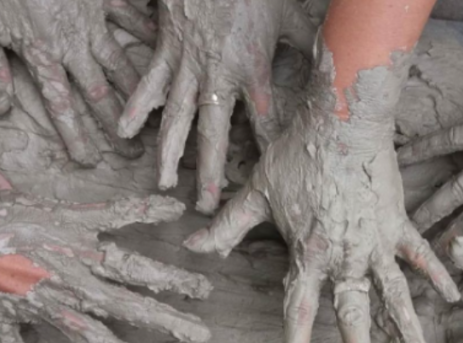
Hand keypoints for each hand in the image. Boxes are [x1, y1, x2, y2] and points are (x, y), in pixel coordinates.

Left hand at [0, 0, 146, 164]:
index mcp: (42, 55)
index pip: (61, 106)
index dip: (76, 135)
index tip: (89, 160)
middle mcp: (73, 44)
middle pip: (100, 93)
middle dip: (118, 125)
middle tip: (135, 152)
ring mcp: (91, 19)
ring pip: (121, 61)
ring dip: (138, 90)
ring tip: (156, 113)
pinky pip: (128, 14)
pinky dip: (145, 29)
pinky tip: (162, 45)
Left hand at [0, 192, 211, 342]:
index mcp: (58, 312)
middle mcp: (75, 285)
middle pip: (133, 307)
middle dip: (170, 322)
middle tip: (202, 332)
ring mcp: (77, 250)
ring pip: (135, 267)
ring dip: (171, 278)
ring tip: (203, 286)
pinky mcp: (73, 218)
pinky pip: (117, 214)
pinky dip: (146, 210)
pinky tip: (175, 209)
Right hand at [118, 0, 316, 213]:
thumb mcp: (288, 15)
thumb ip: (309, 44)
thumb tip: (338, 63)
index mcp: (252, 70)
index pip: (263, 120)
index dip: (265, 152)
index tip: (268, 182)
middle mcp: (218, 75)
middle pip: (213, 133)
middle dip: (210, 172)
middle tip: (205, 205)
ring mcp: (188, 65)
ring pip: (176, 117)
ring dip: (169, 153)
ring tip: (164, 182)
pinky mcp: (167, 51)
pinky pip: (148, 85)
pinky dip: (135, 108)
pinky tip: (124, 134)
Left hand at [184, 95, 459, 342]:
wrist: (343, 122)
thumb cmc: (298, 153)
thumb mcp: (256, 191)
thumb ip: (226, 226)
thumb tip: (192, 244)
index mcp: (310, 255)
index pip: (301, 311)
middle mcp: (346, 257)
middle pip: (353, 316)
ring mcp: (376, 243)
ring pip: (394, 295)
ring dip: (405, 328)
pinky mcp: (398, 224)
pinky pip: (420, 255)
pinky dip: (437, 274)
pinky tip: (454, 296)